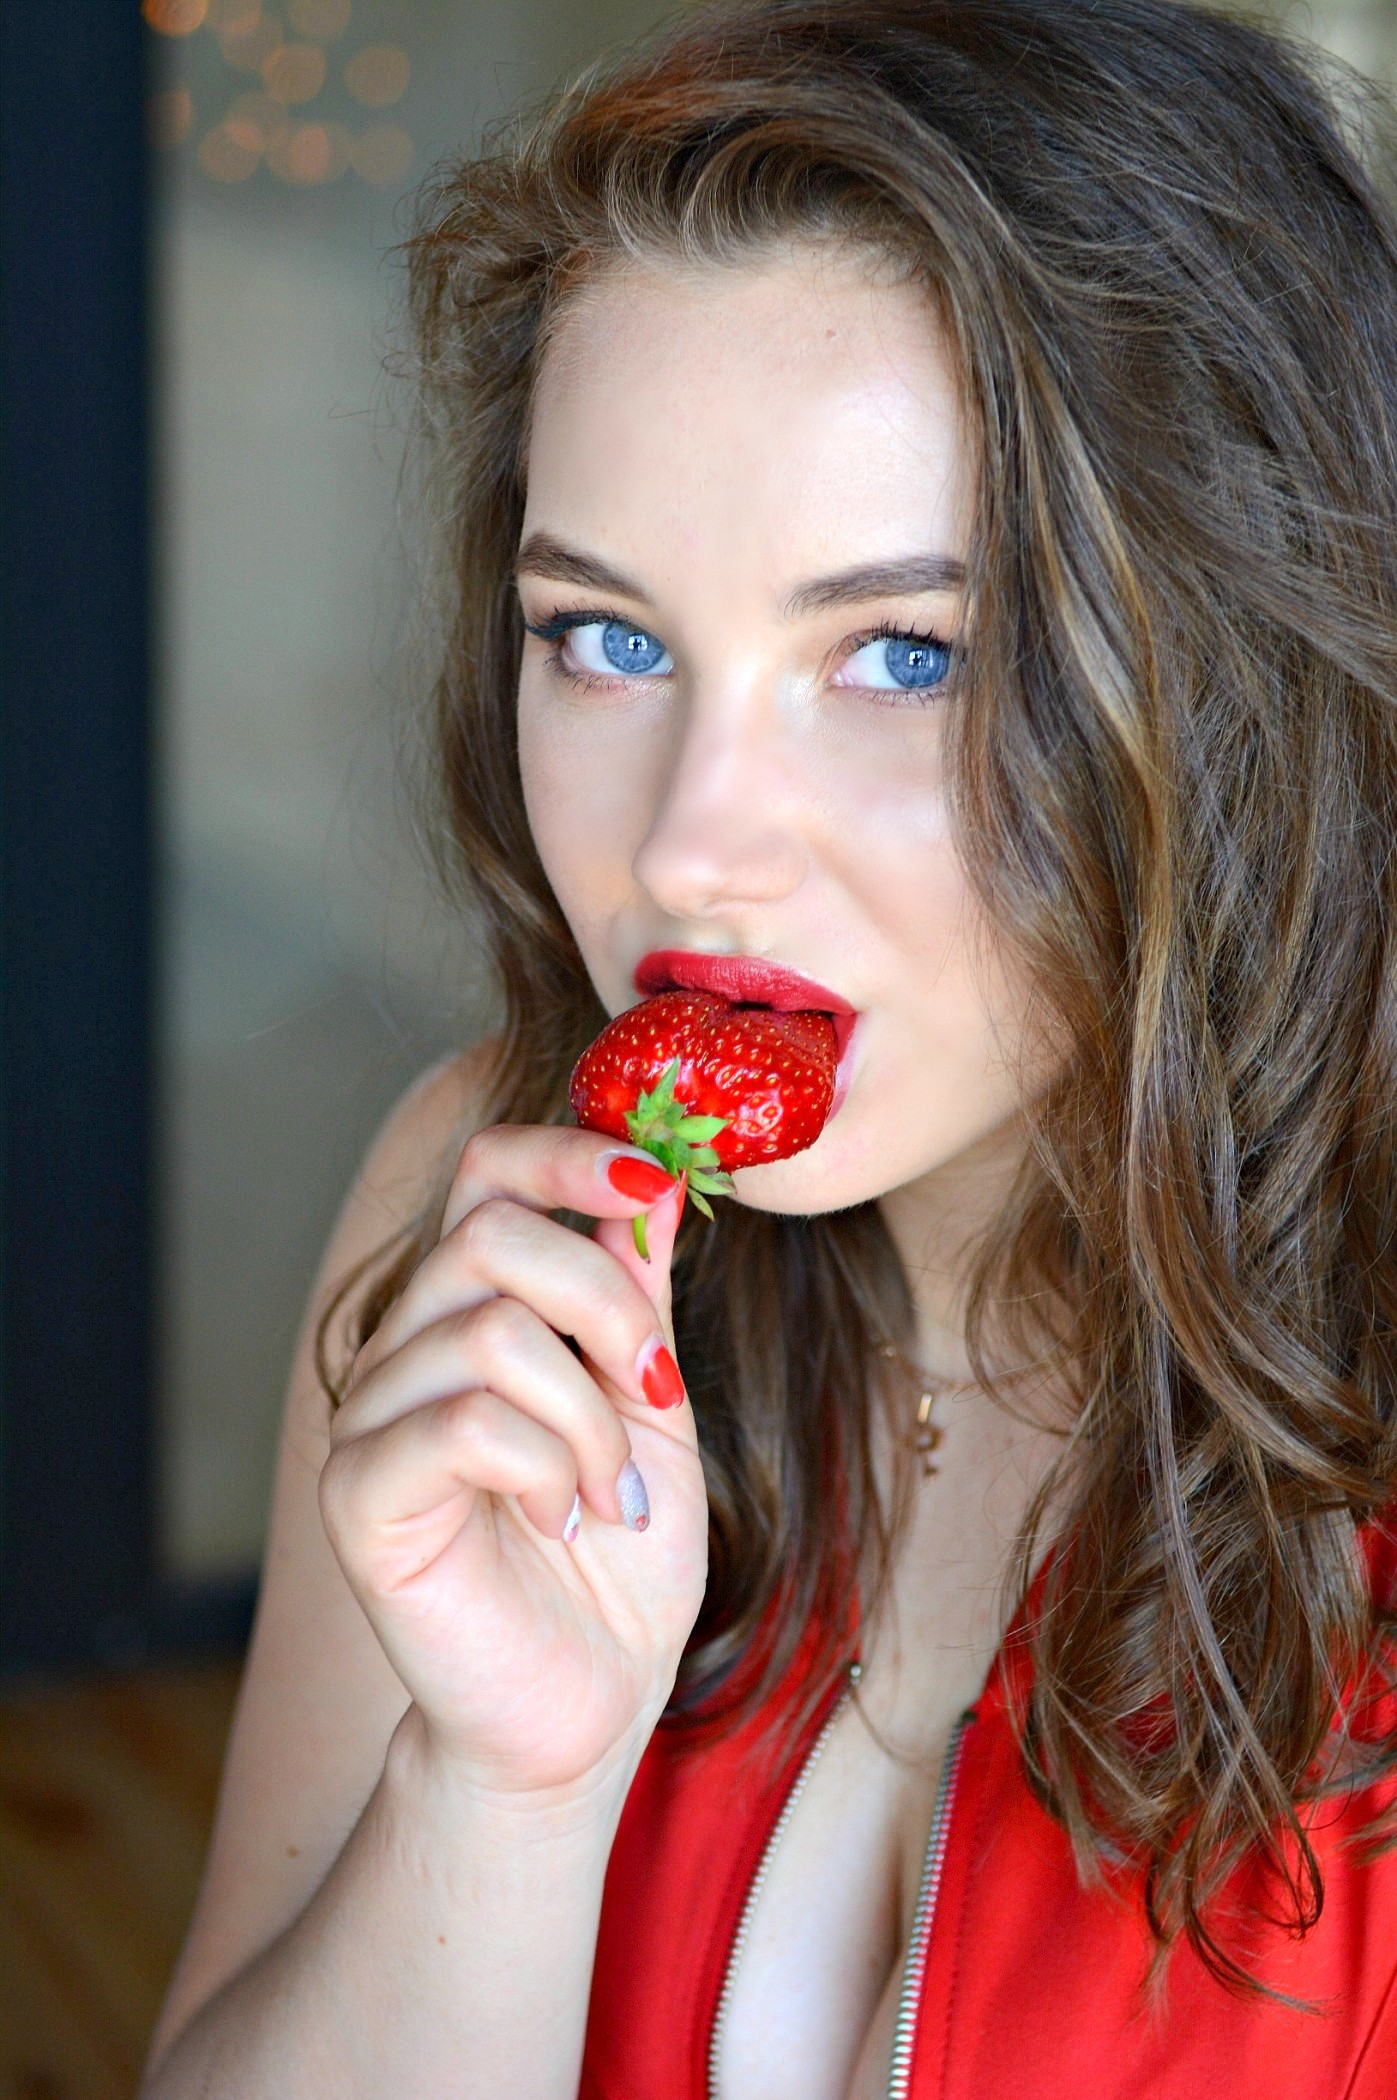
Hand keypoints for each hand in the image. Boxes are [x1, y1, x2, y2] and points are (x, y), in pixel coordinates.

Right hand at [317, 1125, 708, 1803]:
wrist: (587, 1700)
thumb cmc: (620, 1560)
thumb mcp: (652, 1408)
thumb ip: (638, 1299)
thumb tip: (653, 1185)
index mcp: (474, 1307)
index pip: (489, 1170)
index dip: (570, 1154)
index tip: (657, 1186)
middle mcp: (407, 1343)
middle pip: (492, 1233)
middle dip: (606, 1305)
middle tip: (652, 1395)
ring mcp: (372, 1415)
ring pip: (491, 1332)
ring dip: (590, 1417)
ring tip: (608, 1493)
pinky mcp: (359, 1492)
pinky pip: (465, 1423)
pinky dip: (545, 1469)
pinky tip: (560, 1521)